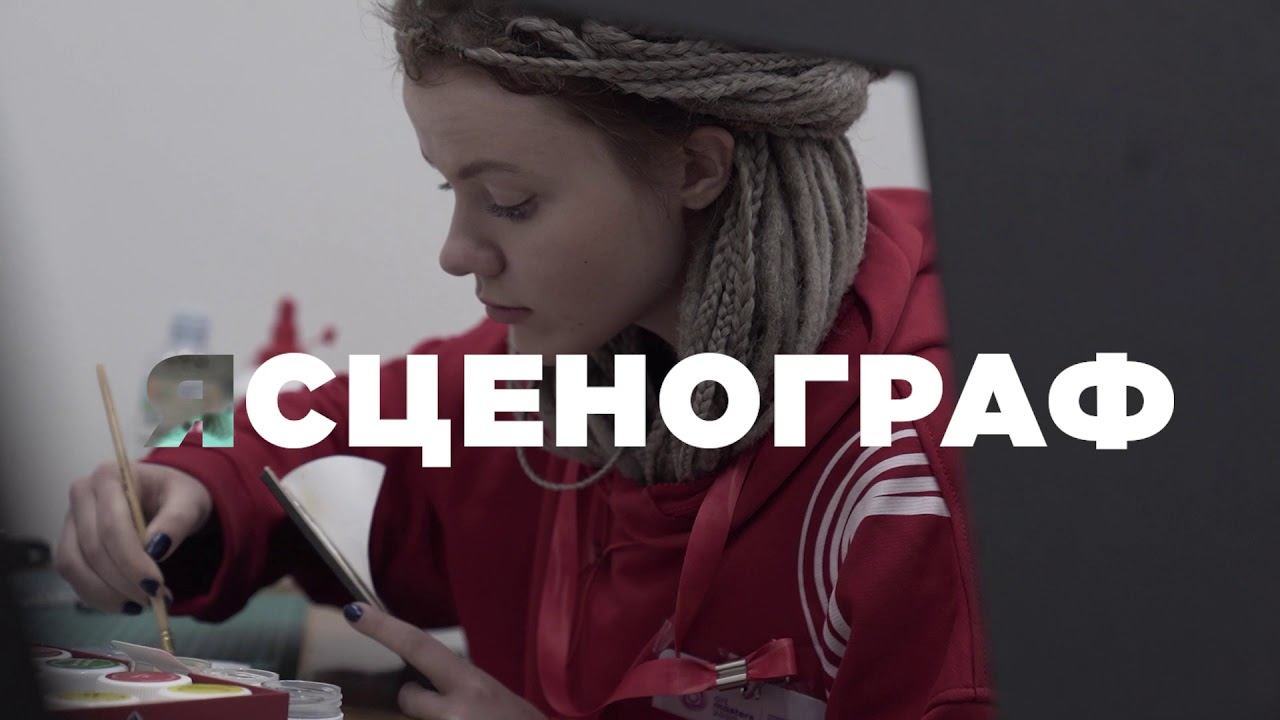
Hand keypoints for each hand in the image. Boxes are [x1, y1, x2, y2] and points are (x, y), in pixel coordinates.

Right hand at [54, 461, 212, 612]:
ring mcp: (71, 519)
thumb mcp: (189, 502)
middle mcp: (82, 494)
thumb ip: (177, 521)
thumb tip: (156, 550)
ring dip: (107, 594)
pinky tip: (126, 602)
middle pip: (93, 549)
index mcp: (109, 475)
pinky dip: (97, 595)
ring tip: (143, 604)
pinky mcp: (69, 542)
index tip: (156, 586)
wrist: (167, 496)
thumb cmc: (178, 495)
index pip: (112, 526)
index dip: (131, 561)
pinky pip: (73, 576)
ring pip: (75, 566)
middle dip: (124, 581)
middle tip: (156, 599)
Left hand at [343, 602, 545, 719]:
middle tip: (453, 713)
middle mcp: (457, 709)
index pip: (420, 648)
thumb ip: (462, 689)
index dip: (385, 628)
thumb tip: (428, 689)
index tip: (354, 611)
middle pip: (407, 698)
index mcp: (473, 684)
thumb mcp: (493, 699)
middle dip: (418, 703)